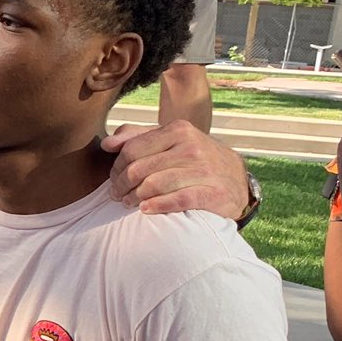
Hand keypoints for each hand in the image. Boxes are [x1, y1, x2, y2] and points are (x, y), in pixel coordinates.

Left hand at [103, 120, 248, 217]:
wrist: (234, 176)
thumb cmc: (192, 158)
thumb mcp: (169, 140)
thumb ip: (137, 137)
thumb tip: (107, 144)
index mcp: (178, 130)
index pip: (132, 149)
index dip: (116, 168)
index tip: (113, 180)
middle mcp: (192, 147)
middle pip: (139, 169)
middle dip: (121, 185)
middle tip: (117, 195)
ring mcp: (204, 169)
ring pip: (154, 185)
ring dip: (135, 198)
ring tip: (129, 203)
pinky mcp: (214, 192)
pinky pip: (178, 200)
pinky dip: (157, 206)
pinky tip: (146, 210)